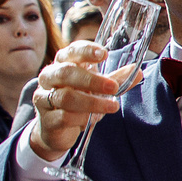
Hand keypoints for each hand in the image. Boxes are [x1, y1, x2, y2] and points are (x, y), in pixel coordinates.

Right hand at [28, 41, 129, 162]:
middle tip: (113, 87)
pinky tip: (93, 119)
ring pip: (65, 97)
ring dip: (91, 102)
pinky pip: (63, 117)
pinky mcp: (46, 120)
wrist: (55, 129)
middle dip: (91, 80)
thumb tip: (137, 72)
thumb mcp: (97, 88)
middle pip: (66, 72)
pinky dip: (81, 118)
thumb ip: (115, 80)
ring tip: (111, 106)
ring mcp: (44, 98)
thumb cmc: (77, 100)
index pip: (72, 51)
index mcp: (63, 63)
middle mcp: (50, 78)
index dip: (86, 51)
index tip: (103, 54)